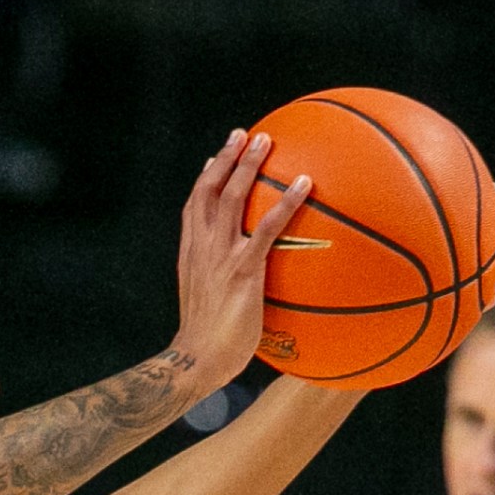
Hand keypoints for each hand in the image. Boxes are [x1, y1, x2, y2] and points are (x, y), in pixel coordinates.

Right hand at [171, 129, 311, 390]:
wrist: (197, 360)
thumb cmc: (207, 343)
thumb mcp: (208, 305)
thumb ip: (220, 285)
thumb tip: (241, 286)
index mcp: (190, 255)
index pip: (193, 208)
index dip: (204, 181)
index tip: (214, 159)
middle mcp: (201, 248)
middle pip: (209, 191)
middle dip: (225, 159)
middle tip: (242, 135)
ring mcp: (220, 256)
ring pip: (232, 198)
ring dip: (248, 165)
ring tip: (265, 141)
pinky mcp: (242, 270)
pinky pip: (267, 228)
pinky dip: (285, 202)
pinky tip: (304, 183)